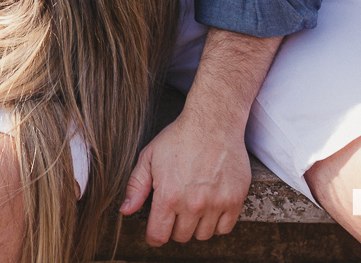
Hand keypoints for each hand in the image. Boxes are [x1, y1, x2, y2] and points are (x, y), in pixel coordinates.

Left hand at [120, 110, 250, 244]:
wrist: (212, 123)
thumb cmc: (177, 138)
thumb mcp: (148, 157)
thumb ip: (136, 186)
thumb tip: (125, 211)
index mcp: (168, 195)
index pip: (159, 235)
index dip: (154, 237)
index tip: (155, 233)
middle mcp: (192, 204)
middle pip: (181, 237)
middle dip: (174, 227)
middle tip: (175, 211)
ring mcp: (216, 203)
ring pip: (203, 235)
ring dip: (196, 226)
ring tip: (192, 206)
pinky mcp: (235, 200)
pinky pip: (224, 228)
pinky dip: (216, 223)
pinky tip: (210, 207)